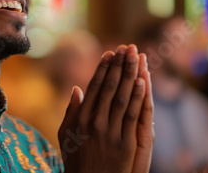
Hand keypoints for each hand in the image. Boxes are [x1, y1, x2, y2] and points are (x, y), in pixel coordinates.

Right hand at [58, 45, 149, 172]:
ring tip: (136, 57)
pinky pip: (132, 116)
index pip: (95, 87)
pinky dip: (138, 97)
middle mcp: (94, 122)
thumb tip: (76, 89)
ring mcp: (110, 133)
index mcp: (81, 118)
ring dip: (130, 75)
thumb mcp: (65, 135)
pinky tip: (142, 81)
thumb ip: (71, 111)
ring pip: (122, 98)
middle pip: (110, 88)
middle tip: (127, 48)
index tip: (110, 53)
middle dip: (119, 65)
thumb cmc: (75, 160)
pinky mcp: (124, 144)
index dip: (103, 69)